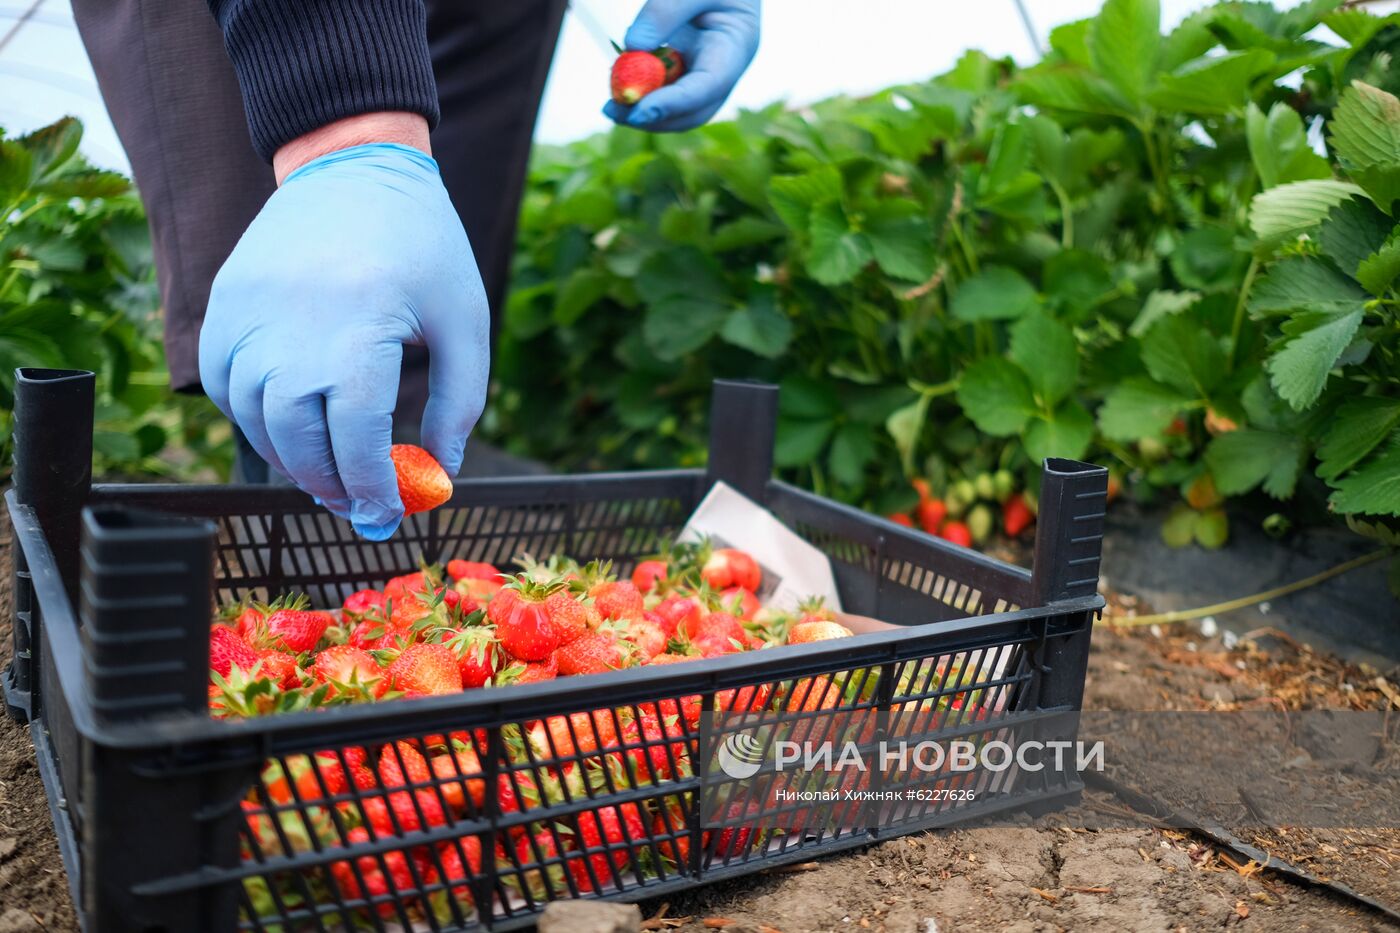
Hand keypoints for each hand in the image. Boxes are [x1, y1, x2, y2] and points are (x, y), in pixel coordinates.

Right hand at [200, 128, 487, 539]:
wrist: (353, 165)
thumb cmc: (424, 248)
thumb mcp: (465, 322)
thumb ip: (460, 404)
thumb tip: (440, 475)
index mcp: (361, 323)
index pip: (355, 432)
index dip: (371, 483)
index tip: (387, 513)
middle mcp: (292, 321)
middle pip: (296, 435)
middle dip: (328, 481)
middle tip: (356, 502)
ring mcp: (247, 310)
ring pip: (254, 416)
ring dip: (289, 456)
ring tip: (328, 471)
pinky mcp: (223, 302)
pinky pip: (223, 384)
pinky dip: (251, 417)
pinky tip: (288, 426)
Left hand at [604, 0, 759, 131]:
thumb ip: (664, 11)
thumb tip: (632, 46)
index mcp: (735, 47)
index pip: (707, 87)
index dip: (673, 104)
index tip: (637, 112)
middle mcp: (724, 68)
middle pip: (693, 111)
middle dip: (655, 118)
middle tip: (615, 113)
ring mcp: (706, 71)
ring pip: (678, 108)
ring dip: (645, 111)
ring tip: (612, 104)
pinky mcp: (687, 68)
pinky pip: (666, 89)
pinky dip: (643, 92)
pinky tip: (620, 82)